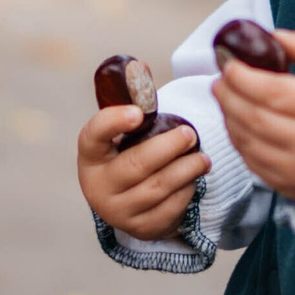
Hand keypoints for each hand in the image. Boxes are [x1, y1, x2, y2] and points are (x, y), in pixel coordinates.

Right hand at [77, 94, 206, 241]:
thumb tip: (140, 66)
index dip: (113, 122)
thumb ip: (133, 103)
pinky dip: (187, 191)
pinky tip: (194, 179)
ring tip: (203, 158)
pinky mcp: (141, 228)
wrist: (126, 202)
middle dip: (168, 147)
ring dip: (186, 169)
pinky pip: (170, 208)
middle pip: (136, 164)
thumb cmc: (126, 155)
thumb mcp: (123, 133)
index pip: (94, 135)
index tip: (138, 112)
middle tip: (190, 134)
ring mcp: (118, 211)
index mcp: (90, 156)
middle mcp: (98, 186)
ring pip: (158, 188)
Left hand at [214, 29, 294, 205]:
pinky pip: (251, 161)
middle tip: (218, 80)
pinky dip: (237, 139)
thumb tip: (271, 35)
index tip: (228, 62)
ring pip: (248, 140)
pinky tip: (235, 123)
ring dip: (228, 117)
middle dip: (229, 96)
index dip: (243, 77)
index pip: (274, 91)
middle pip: (255, 116)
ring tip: (225, 98)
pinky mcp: (287, 186)